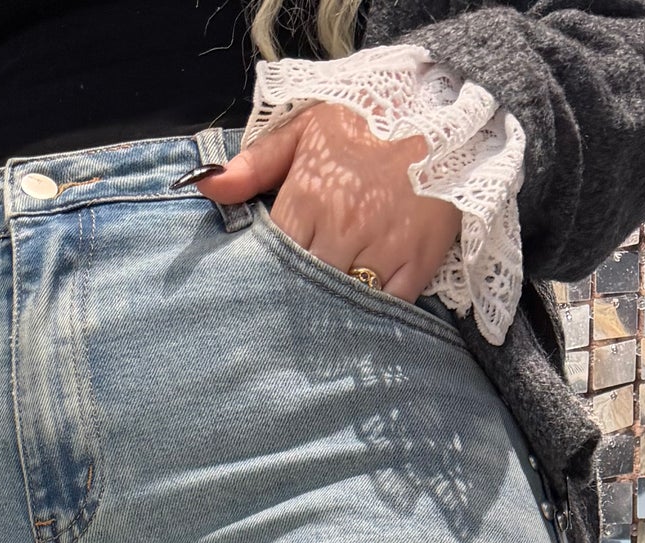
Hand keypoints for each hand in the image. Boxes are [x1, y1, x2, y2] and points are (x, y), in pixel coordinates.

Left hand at [197, 102, 460, 302]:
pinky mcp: (417, 263)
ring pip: (342, 303)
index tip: (262, 287)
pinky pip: (386, 308)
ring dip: (330, 312)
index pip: (273, 258)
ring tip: (319, 324)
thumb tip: (203, 185)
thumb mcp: (304, 130)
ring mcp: (382, 248)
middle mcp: (342, 228)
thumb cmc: (365, 123)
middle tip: (285, 319)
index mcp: (309, 196)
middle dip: (295, 300)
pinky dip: (371, 315)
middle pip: (305, 287)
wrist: (442, 116)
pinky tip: (359, 317)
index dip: (267, 275)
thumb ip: (253, 165)